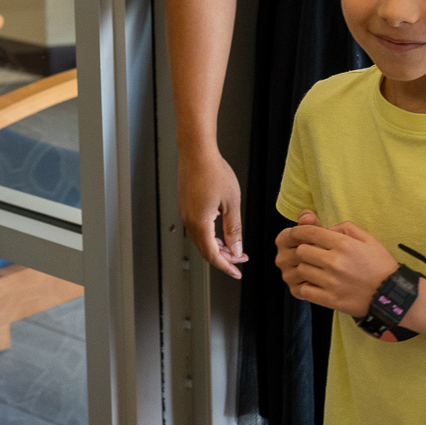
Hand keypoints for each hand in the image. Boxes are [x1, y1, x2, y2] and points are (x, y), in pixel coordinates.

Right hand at [178, 147, 245, 276]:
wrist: (197, 152)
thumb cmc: (213, 172)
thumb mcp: (231, 204)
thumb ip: (234, 229)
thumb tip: (236, 249)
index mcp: (200, 223)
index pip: (212, 255)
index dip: (226, 266)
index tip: (237, 272)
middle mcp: (189, 220)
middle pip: (205, 250)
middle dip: (224, 258)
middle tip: (240, 259)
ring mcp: (186, 213)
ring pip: (201, 240)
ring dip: (217, 247)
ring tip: (233, 247)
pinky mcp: (186, 206)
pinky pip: (197, 228)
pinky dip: (210, 236)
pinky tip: (221, 231)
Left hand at [275, 210, 397, 316]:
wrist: (391, 294)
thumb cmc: (380, 265)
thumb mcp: (368, 239)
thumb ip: (345, 228)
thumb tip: (324, 229)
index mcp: (343, 244)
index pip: (309, 233)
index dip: (297, 231)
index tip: (296, 234)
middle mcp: (334, 262)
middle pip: (301, 251)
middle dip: (301, 250)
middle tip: (306, 253)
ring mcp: (331, 282)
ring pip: (301, 270)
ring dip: (303, 268)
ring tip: (310, 269)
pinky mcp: (330, 299)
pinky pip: (304, 290)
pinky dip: (303, 286)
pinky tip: (311, 284)